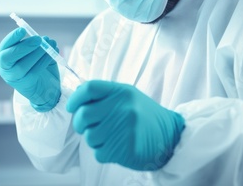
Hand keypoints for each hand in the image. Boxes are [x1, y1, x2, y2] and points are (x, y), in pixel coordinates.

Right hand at [0, 27, 60, 111]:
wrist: (45, 87)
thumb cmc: (37, 67)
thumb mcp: (35, 53)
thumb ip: (37, 45)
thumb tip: (47, 39)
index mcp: (5, 57)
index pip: (4, 47)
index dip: (12, 38)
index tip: (23, 30)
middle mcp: (6, 69)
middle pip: (8, 57)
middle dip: (24, 46)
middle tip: (38, 39)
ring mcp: (14, 78)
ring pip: (22, 66)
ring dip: (37, 53)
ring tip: (49, 45)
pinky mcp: (26, 85)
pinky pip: (34, 72)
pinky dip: (44, 61)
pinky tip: (51, 55)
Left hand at [66, 80, 184, 169]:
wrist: (170, 137)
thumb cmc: (144, 116)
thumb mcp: (128, 97)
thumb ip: (105, 95)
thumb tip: (76, 96)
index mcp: (122, 92)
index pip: (90, 88)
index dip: (75, 98)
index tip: (72, 107)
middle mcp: (123, 108)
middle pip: (84, 114)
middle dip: (80, 123)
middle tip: (86, 126)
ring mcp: (124, 129)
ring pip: (89, 137)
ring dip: (94, 140)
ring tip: (108, 137)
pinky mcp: (125, 149)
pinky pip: (99, 153)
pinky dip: (103, 152)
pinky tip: (116, 146)